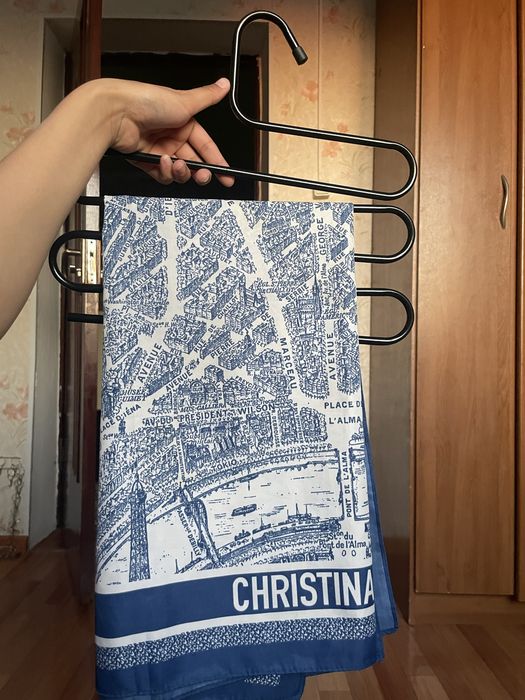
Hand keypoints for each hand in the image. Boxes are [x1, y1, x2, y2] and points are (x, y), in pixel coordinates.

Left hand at [106, 77, 234, 186]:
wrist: (117, 112)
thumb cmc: (147, 101)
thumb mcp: (185, 100)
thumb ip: (207, 97)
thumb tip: (224, 85)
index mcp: (183, 122)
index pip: (205, 145)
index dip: (216, 160)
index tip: (226, 174)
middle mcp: (171, 135)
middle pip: (193, 161)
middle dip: (200, 171)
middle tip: (204, 176)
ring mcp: (159, 149)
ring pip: (178, 171)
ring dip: (181, 172)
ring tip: (178, 165)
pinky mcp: (145, 160)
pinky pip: (161, 174)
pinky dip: (164, 172)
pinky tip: (162, 162)